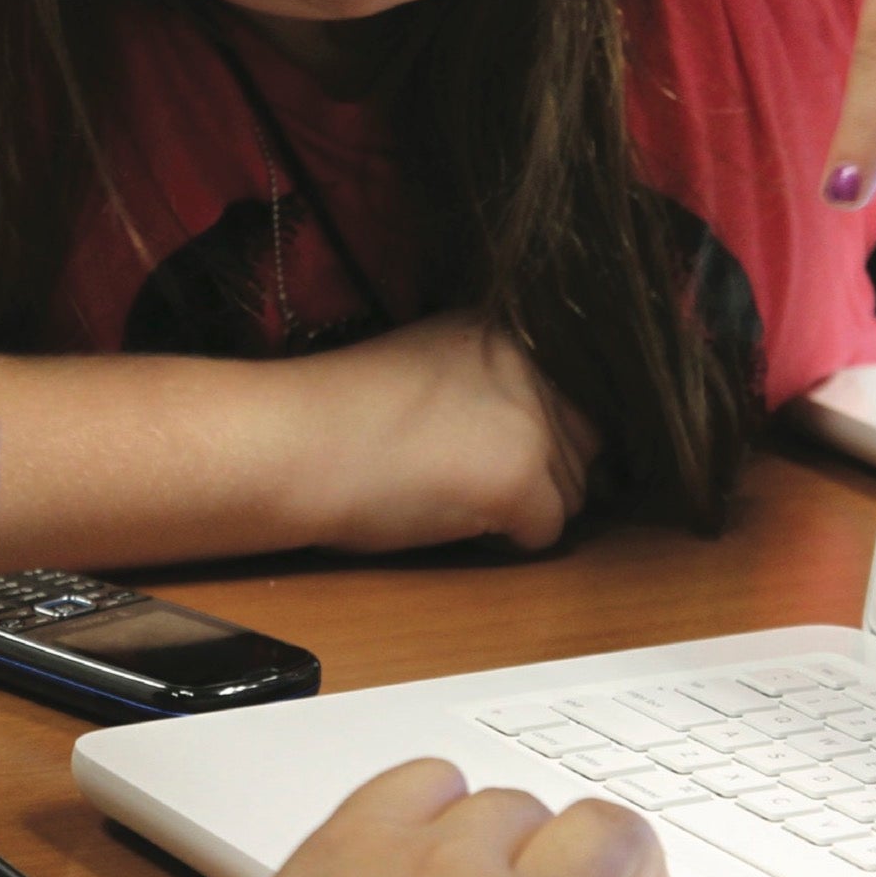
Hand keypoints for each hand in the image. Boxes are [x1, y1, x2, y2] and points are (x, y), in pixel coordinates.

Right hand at [301, 313, 594, 552]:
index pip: (562, 400)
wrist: (295, 442)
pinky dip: (510, 542)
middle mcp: (527, 369)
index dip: (530, 440)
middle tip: (470, 489)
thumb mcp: (422, 369)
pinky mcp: (521, 479)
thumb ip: (480, 389)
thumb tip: (518, 440)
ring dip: (526, 510)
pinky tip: (455, 521)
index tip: (483, 458)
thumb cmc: (333, 417)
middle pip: (579, 446)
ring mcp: (530, 423)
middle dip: (539, 477)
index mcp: (500, 335)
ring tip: (454, 501)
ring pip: (572, 491)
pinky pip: (547, 532)